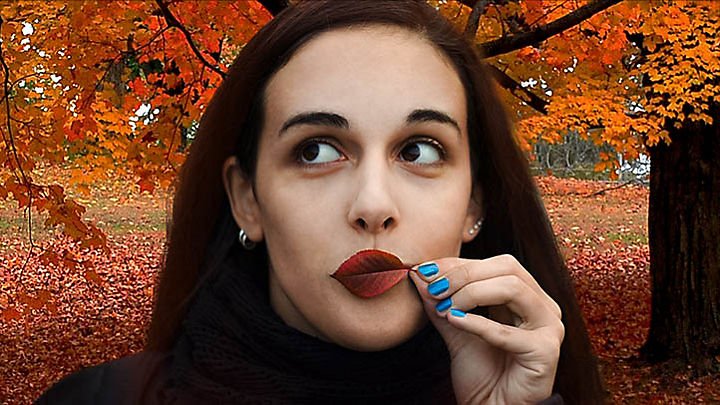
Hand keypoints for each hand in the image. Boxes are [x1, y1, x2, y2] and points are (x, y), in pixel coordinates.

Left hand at [408, 254, 563, 404]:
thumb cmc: (481, 372)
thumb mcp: (455, 328)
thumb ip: (441, 301)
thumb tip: (418, 273)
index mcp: (527, 295)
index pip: (495, 264)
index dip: (458, 264)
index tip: (425, 271)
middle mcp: (543, 306)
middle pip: (507, 268)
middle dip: (465, 274)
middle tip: (435, 288)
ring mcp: (549, 328)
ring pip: (512, 288)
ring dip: (472, 294)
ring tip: (446, 308)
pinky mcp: (546, 352)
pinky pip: (508, 331)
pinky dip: (477, 323)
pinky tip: (454, 321)